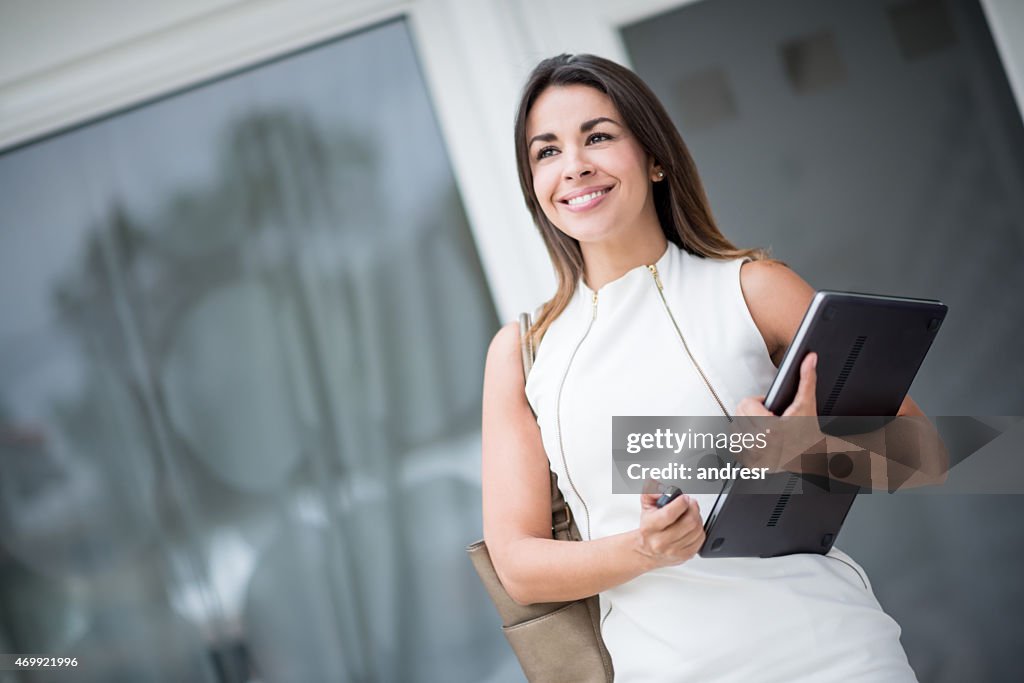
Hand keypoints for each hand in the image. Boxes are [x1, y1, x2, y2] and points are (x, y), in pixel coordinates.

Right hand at [635, 493, 703, 568]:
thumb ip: (651, 492)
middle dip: (693, 507)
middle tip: (690, 503)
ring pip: (697, 529)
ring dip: (697, 517)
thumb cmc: (649, 528)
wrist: (648, 551)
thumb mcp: (645, 506)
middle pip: (689, 521)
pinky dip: (699, 529)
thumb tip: (663, 490)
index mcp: (650, 527)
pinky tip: (692, 526)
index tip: (683, 498)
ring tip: (691, 513)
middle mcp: (661, 541)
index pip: (670, 514)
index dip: (681, 502)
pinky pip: (701, 538)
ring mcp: (674, 550)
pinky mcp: (685, 555)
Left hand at [734, 352, 821, 472]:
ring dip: (745, 426)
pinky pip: (737, 446)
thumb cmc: (808, 430)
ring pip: (735, 429)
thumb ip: (807, 379)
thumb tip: (810, 359)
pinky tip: (758, 439)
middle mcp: (761, 444)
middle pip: (739, 415)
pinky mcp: (752, 463)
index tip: (767, 407)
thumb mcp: (807, 403)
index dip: (757, 402)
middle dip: (752, 413)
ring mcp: (756, 455)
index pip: (746, 404)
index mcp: (771, 429)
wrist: (812, 455)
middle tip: (767, 416)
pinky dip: (744, 441)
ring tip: (762, 427)